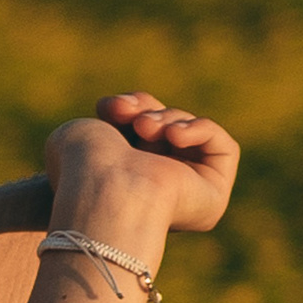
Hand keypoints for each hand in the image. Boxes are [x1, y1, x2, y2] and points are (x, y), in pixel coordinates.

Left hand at [45, 92, 239, 234]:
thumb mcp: (90, 129)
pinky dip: (200, 130)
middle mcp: (154, 192)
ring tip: (144, 126)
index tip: (109, 106)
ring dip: (168, 120)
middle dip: (147, 111)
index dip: (131, 108)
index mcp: (121, 181)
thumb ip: (114, 117)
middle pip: (167, 129)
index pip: (140, 131)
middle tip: (127, 114)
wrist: (98, 189)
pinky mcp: (213, 196)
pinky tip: (174, 136)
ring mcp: (185, 196)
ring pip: (191, 134)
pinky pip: (222, 147)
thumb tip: (124, 108)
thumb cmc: (80, 164)